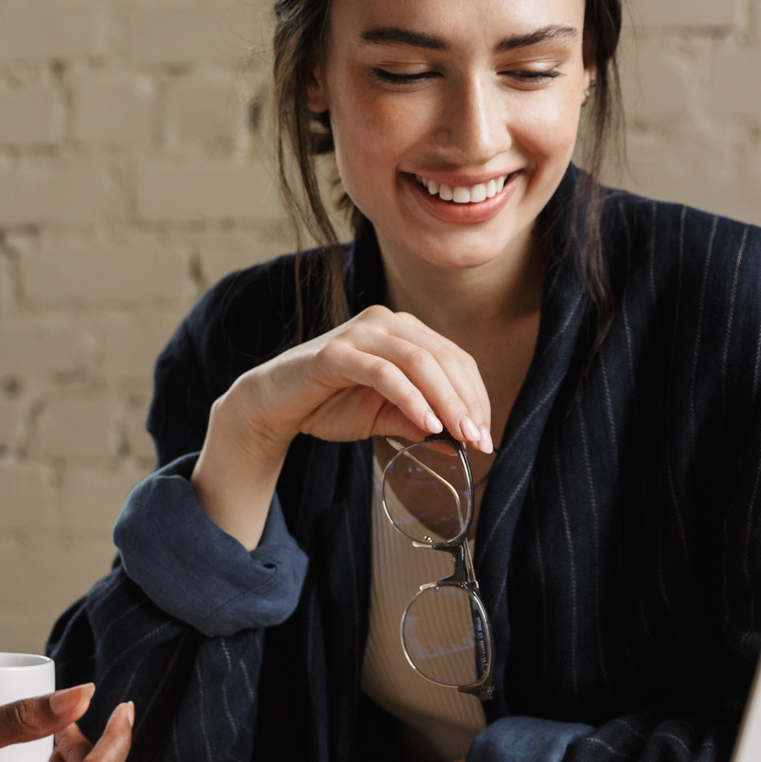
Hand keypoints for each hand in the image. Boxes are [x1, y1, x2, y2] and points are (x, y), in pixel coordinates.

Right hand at [194, 305, 492, 546]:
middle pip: (443, 358)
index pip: (455, 359)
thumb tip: (459, 438)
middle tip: (481, 439)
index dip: (476, 396)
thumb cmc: (328, 404)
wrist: (273, 404)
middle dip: (467, 402)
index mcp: (403, 331)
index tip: (487, 434)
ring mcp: (360, 332)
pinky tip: (427, 423)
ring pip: (419, 362)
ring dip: (446, 400)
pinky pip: (384, 372)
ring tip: (461, 434)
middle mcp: (385, 322)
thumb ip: (418, 420)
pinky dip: (410, 398)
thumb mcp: (384, 416)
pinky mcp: (336, 352)